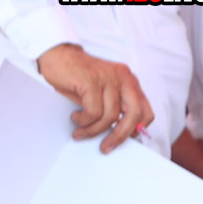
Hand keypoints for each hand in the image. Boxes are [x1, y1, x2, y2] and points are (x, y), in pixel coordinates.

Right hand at [37, 43, 153, 153]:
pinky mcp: (92, 81)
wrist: (58, 56)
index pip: (145, 111)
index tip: (121, 140)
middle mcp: (124, 78)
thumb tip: (116, 134)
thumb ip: (111, 108)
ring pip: (110, 116)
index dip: (136, 130)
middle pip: (134, 114)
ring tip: (79, 132)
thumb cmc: (77, 78)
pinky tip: (75, 117)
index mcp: (129, 81)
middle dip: (119, 136)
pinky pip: (93, 111)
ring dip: (93, 130)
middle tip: (105, 147)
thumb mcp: (100, 93)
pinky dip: (83, 120)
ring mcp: (109, 78)